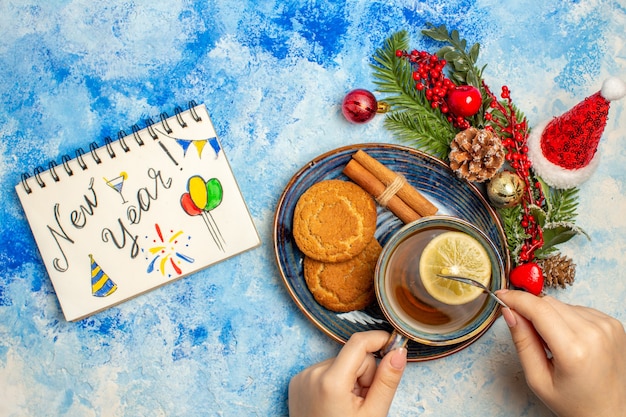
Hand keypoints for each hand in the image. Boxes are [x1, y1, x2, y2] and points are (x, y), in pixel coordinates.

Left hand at [288, 330, 406, 416]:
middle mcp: (312, 374)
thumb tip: (399, 352)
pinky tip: (334, 404)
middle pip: (352, 356)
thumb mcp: (374, 413)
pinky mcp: (297, 381)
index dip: (379, 340)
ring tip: (347, 406)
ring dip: (349, 380)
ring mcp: (302, 377)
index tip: (394, 344)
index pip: (358, 343)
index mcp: (330, 381)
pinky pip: (325, 370)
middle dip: (364, 374)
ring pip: (340, 363)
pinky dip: (334, 383)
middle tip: (363, 402)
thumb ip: (387, 380)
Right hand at [497, 289, 625, 416]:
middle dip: (532, 311)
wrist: (612, 412)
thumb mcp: (538, 379)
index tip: (501, 296)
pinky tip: (571, 341)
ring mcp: (608, 326)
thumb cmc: (575, 402)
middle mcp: (595, 333)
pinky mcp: (614, 323)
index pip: (538, 309)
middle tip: (529, 335)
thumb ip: (522, 342)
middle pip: (549, 304)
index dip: (516, 299)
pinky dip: (567, 320)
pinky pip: (578, 310)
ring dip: (550, 317)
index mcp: (574, 350)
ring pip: (563, 305)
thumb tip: (509, 312)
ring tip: (555, 345)